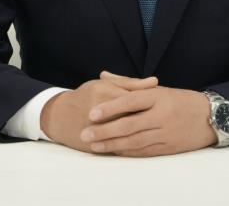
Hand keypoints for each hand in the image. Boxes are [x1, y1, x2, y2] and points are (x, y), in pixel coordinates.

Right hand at [40, 72, 158, 153]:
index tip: (168, 104)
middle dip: (150, 120)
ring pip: (125, 134)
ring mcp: (96, 128)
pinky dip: (131, 147)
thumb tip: (155, 81)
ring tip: (161, 135)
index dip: (152, 102)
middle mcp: (100, 110)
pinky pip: (116, 146)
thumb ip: (130, 83)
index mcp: (104, 92)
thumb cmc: (85, 95)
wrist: (58, 115)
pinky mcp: (93, 144)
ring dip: (143, 135)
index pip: (134, 97)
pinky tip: (146, 147)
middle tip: (169, 122)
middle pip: (131, 116)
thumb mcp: (104, 84)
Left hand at [80, 70, 216, 156]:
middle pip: (129, 124)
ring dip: (112, 144)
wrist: (211, 117)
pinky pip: (144, 152)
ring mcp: (165, 133)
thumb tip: (103, 75)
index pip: (130, 101)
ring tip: (94, 145)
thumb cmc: (180, 100)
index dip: (110, 108)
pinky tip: (114, 151)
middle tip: (86, 132)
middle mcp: (161, 115)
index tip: (92, 113)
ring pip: (135, 141)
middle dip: (105, 130)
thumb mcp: (157, 88)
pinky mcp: (168, 148)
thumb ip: (127, 83)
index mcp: (158, 97)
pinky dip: (127, 152)